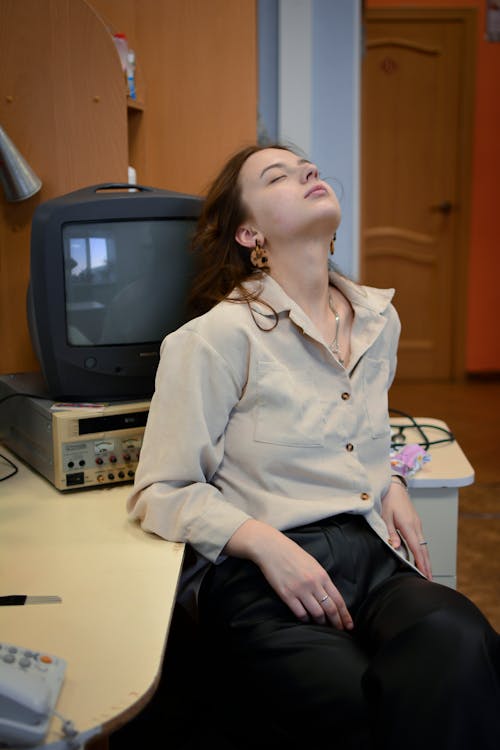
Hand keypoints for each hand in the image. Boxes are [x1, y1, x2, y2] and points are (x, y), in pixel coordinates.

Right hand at [224, 519, 353, 629]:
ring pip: (317, 614)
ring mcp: (300, 590)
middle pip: (330, 609)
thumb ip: (322, 579)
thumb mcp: (313, 564)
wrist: (272, 548)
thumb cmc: (292, 554)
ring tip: (322, 625)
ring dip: (321, 622)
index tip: (349, 625)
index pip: (338, 599)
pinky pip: (300, 613)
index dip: (345, 615)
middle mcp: (313, 584)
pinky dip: (305, 619)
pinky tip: (306, 619)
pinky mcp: (287, 595)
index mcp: (322, 575)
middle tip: (339, 631)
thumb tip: (329, 596)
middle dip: (337, 623)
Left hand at [381, 481, 432, 578]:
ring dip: (426, 559)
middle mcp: (416, 526)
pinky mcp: (415, 523)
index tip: (425, 574)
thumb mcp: (385, 516)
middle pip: (424, 550)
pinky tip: (420, 558)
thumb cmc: (388, 500)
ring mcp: (417, 524)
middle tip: (430, 579)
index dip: (421, 563)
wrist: (394, 487)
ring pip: (424, 545)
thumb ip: (391, 532)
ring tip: (426, 572)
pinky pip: (421, 540)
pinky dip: (422, 551)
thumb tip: (396, 547)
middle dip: (427, 565)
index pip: (417, 548)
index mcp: (408, 525)